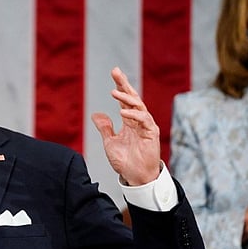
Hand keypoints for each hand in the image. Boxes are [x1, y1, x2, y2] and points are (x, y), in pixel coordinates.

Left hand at [91, 67, 161, 185]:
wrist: (135, 177)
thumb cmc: (125, 161)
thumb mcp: (110, 142)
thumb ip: (105, 128)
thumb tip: (96, 114)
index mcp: (129, 121)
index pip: (125, 100)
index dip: (120, 86)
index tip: (114, 73)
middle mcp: (138, 121)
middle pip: (133, 98)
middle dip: (124, 84)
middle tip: (116, 71)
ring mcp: (146, 126)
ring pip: (138, 106)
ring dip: (126, 98)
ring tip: (114, 92)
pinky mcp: (152, 134)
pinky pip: (144, 120)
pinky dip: (134, 115)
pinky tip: (123, 112)